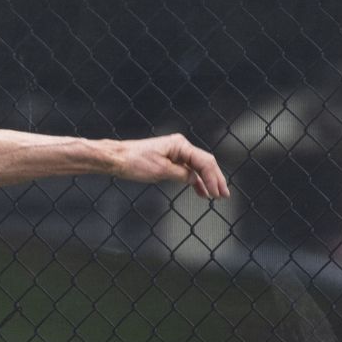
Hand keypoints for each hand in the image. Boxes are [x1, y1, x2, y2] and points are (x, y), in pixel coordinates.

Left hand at [113, 134, 230, 199]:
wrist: (117, 158)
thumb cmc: (135, 162)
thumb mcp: (161, 171)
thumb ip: (181, 174)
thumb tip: (195, 178)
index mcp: (180, 145)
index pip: (204, 162)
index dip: (213, 178)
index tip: (217, 194)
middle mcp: (180, 147)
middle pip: (205, 163)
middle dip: (215, 179)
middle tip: (224, 195)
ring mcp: (175, 153)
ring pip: (198, 167)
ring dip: (207, 181)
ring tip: (216, 196)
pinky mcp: (170, 160)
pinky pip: (187, 170)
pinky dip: (195, 181)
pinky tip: (201, 192)